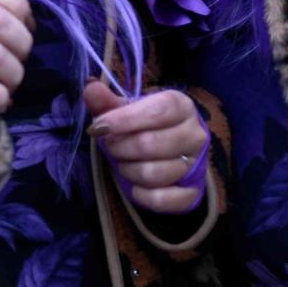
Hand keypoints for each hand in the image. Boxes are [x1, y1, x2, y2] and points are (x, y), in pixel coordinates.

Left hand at [84, 80, 207, 214]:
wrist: (173, 154)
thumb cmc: (146, 126)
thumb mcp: (128, 110)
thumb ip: (107, 101)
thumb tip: (91, 88)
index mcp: (181, 106)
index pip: (157, 111)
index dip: (124, 120)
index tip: (98, 128)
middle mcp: (195, 134)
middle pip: (150, 144)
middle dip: (119, 147)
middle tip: (110, 146)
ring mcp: (196, 165)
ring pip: (154, 173)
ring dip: (128, 170)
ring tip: (122, 163)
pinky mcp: (192, 192)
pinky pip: (162, 199)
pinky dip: (141, 194)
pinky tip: (134, 186)